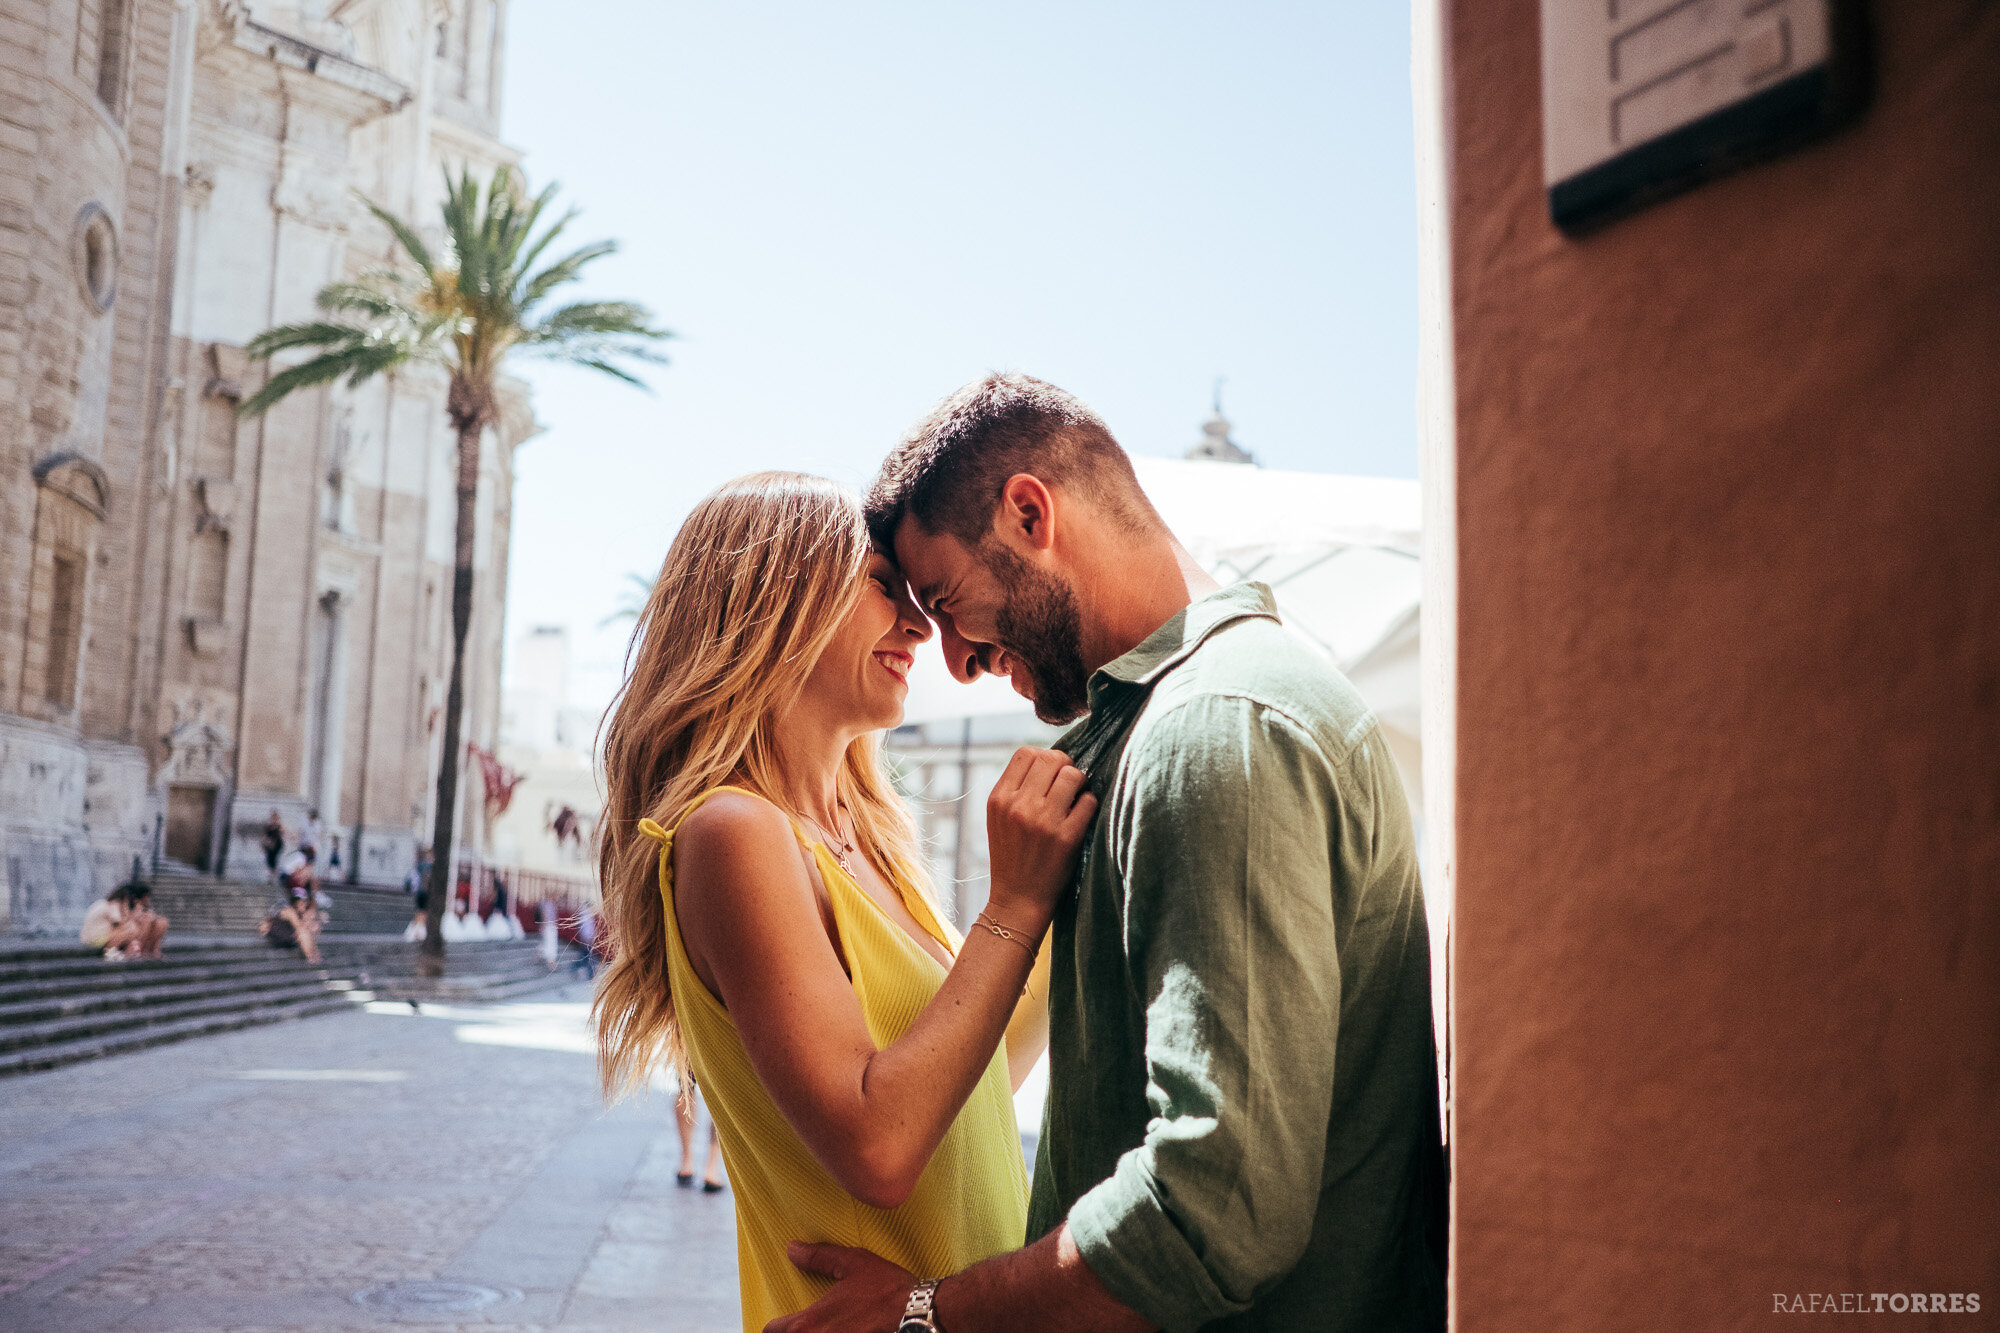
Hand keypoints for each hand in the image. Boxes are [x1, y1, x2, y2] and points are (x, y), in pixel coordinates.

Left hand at [765, 1241, 913, 1332]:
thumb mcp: (851, 1263)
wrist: (918, 1314)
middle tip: (802, 1324)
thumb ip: (818, 1257)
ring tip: (825, 1327)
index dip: (774, 1325)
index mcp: (810, 1323)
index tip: (781, 1322)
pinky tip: (844, 1328)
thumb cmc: (886, 1289)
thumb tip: (793, 1250)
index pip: (771, 1331)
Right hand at [984, 746, 1095, 928]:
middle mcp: (1019, 806)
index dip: (1043, 757)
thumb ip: (1015, 789)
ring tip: (1075, 798)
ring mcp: (1043, 821)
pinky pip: (1089, 801)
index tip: (1050, 772)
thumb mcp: (998, 819)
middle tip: (1068, 782)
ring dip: (1079, 784)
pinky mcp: (1067, 837)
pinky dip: (1089, 805)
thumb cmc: (1011, 856)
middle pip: (1051, 758)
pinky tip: (1081, 816)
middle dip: (1064, 765)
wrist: (1017, 899)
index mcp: (999, 799)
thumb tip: (1048, 759)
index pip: (1025, 753)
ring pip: (1073, 775)